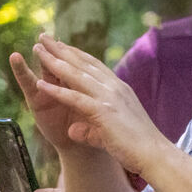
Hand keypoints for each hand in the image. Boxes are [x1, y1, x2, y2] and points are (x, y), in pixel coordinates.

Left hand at [13, 36, 168, 175]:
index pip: (94, 65)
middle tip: (43, 36)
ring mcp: (109, 98)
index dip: (75, 53)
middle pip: (82, 63)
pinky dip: (56, 91)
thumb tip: (72, 130)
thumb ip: (90, 129)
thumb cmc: (137, 146)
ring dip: (54, 61)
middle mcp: (114, 88)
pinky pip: (75, 98)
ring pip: (76, 75)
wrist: (154, 155)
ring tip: (37, 50)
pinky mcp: (103, 112)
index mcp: (119, 88)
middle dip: (61, 49)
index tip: (60, 43)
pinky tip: (40, 84)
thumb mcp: (111, 131)